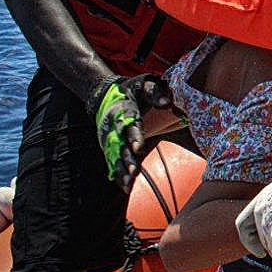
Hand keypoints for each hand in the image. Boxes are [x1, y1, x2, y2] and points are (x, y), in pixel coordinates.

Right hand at [91, 74, 171, 192]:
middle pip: (120, 145)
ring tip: (129, 183)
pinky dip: (118, 174)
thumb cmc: (131, 90)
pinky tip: (125, 187)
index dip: (133, 137)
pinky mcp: (109, 146)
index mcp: (124, 112)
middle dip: (127, 159)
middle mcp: (115, 128)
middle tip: (134, 172)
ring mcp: (110, 138)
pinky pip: (113, 162)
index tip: (138, 148)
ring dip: (122, 170)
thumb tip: (167, 102)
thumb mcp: (145, 85)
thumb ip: (155, 93)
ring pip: (115, 157)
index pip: (129, 126)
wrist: (104, 94)